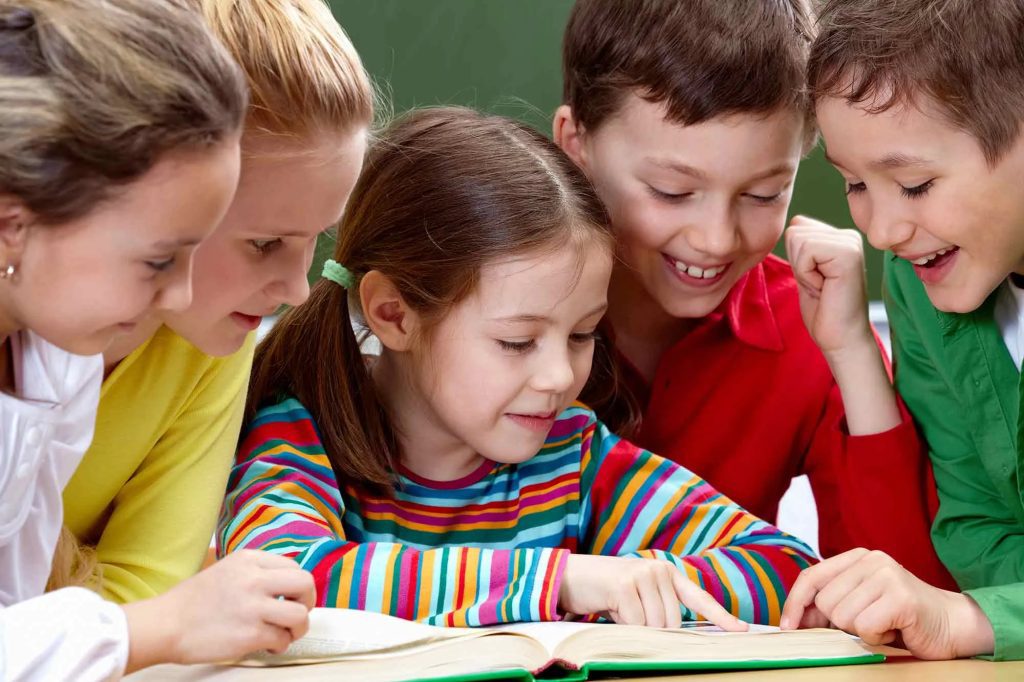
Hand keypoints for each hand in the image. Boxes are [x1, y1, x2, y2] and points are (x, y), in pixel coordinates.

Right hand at [122, 550, 315, 672]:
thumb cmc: (193, 601)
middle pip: (306, 584)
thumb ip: (256, 572)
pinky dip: (280, 645)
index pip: (294, 567)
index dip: (298, 586)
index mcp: (249, 559)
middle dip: (308, 602)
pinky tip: (267, 645)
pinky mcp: (250, 634)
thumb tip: (287, 585)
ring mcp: (254, 606)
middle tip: (295, 615)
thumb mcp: (227, 570)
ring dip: (297, 628)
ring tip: (283, 634)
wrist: (165, 624)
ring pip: (301, 615)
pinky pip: (283, 639)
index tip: (290, 598)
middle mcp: (254, 579)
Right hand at [559, 554, 746, 629]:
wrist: (570, 576)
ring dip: (637, 629)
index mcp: (667, 573)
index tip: (743, 630)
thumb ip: (660, 608)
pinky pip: (635, 623)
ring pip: (656, 625)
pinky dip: (623, 626)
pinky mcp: (625, 586)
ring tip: (618, 610)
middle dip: (654, 630)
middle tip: (629, 617)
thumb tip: (678, 636)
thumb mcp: (638, 597)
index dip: (721, 616)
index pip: (700, 598)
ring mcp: (643, 576)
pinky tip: (610, 609)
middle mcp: (659, 570)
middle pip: (673, 623)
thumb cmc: (605, 592)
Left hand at [780, 549, 993, 659]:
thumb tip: (793, 620)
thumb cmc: (900, 618)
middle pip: (825, 602)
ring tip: (884, 625)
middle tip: (868, 622)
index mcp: (857, 557)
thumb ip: (827, 607)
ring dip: (861, 631)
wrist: (952, 624)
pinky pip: (864, 627)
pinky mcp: (901, 597)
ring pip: (842, 616)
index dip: (795, 603)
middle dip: (840, 623)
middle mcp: (871, 559)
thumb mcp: (859, 604)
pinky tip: (894, 631)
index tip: (788, 626)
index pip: (811, 577)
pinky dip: (876, 638)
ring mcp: (887, 575)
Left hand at [785, 216, 872, 355]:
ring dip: (802, 271)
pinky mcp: (848, 253)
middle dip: (797, 264)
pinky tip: (824, 288)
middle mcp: (849, 235)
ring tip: (822, 287)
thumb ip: (802, 246)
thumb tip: (794, 223)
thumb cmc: (823, 310)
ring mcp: (851, 242)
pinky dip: (806, 275)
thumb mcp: (806, 270)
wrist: (840, 338)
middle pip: (794, 230)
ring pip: (798, 239)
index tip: (814, 280)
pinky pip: (806, 251)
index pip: (796, 226)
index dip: (795, 258)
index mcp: (839, 237)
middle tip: (819, 285)